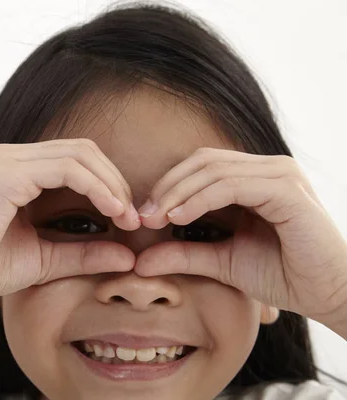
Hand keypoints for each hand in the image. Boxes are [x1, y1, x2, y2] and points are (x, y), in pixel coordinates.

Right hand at [0, 139, 139, 307]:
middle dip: (116, 181)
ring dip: (110, 183)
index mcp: (19, 170)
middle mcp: (13, 157)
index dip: (109, 185)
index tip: (128, 220)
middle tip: (133, 217)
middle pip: (84, 150)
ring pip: (79, 154)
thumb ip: (84, 253)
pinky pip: (65, 168)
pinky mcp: (6, 174)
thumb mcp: (46, 259)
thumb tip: (129, 255)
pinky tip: (110, 211)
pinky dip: (95, 187)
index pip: (77, 161)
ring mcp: (8, 161)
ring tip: (126, 217)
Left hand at [134, 147, 346, 324]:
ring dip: (177, 193)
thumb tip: (140, 262)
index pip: (200, 166)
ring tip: (155, 218)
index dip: (167, 187)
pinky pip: (232, 185)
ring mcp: (280, 174)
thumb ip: (184, 254)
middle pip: (202, 161)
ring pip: (213, 169)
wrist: (328, 295)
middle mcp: (268, 168)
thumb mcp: (221, 261)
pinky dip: (200, 199)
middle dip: (167, 187)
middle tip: (143, 217)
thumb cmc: (283, 275)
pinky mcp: (287, 190)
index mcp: (254, 178)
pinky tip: (178, 217)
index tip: (143, 217)